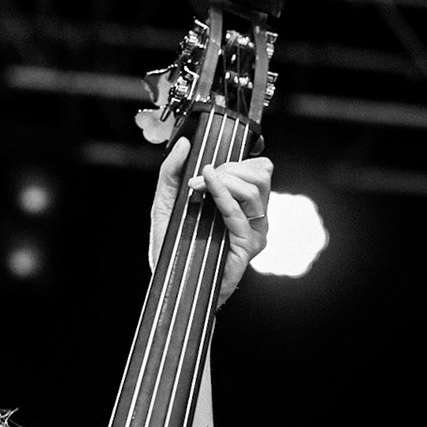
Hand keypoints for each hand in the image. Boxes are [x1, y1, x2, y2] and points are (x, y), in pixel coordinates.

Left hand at [149, 137, 272, 307]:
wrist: (171, 283)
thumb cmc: (172, 247)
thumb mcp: (166, 204)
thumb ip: (171, 173)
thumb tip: (183, 144)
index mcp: (242, 204)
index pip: (259, 168)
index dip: (233, 161)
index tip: (202, 169)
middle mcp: (254, 216)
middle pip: (261, 173)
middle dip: (228, 167)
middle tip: (200, 180)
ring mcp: (254, 231)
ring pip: (254, 188)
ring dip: (224, 180)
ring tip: (199, 187)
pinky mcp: (248, 246)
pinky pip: (241, 213)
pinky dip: (223, 194)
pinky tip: (207, 188)